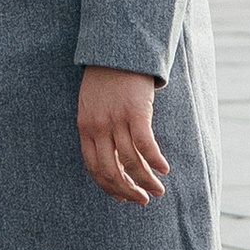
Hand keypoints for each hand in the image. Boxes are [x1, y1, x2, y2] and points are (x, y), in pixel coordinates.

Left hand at [77, 65, 168, 205]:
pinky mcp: (136, 111)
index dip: (109, 187)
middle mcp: (98, 127)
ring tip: (158, 190)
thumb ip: (98, 129)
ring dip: (145, 181)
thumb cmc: (106, 79)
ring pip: (131, 162)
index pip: (94, 168)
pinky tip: (164, 169)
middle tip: (142, 200)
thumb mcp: (92, 105)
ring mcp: (116, 120)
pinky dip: (155, 161)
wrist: (117, 49)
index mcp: (85, 128)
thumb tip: (114, 156)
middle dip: (128, 191)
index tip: (122, 197)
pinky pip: (146, 145)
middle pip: (112, 171)